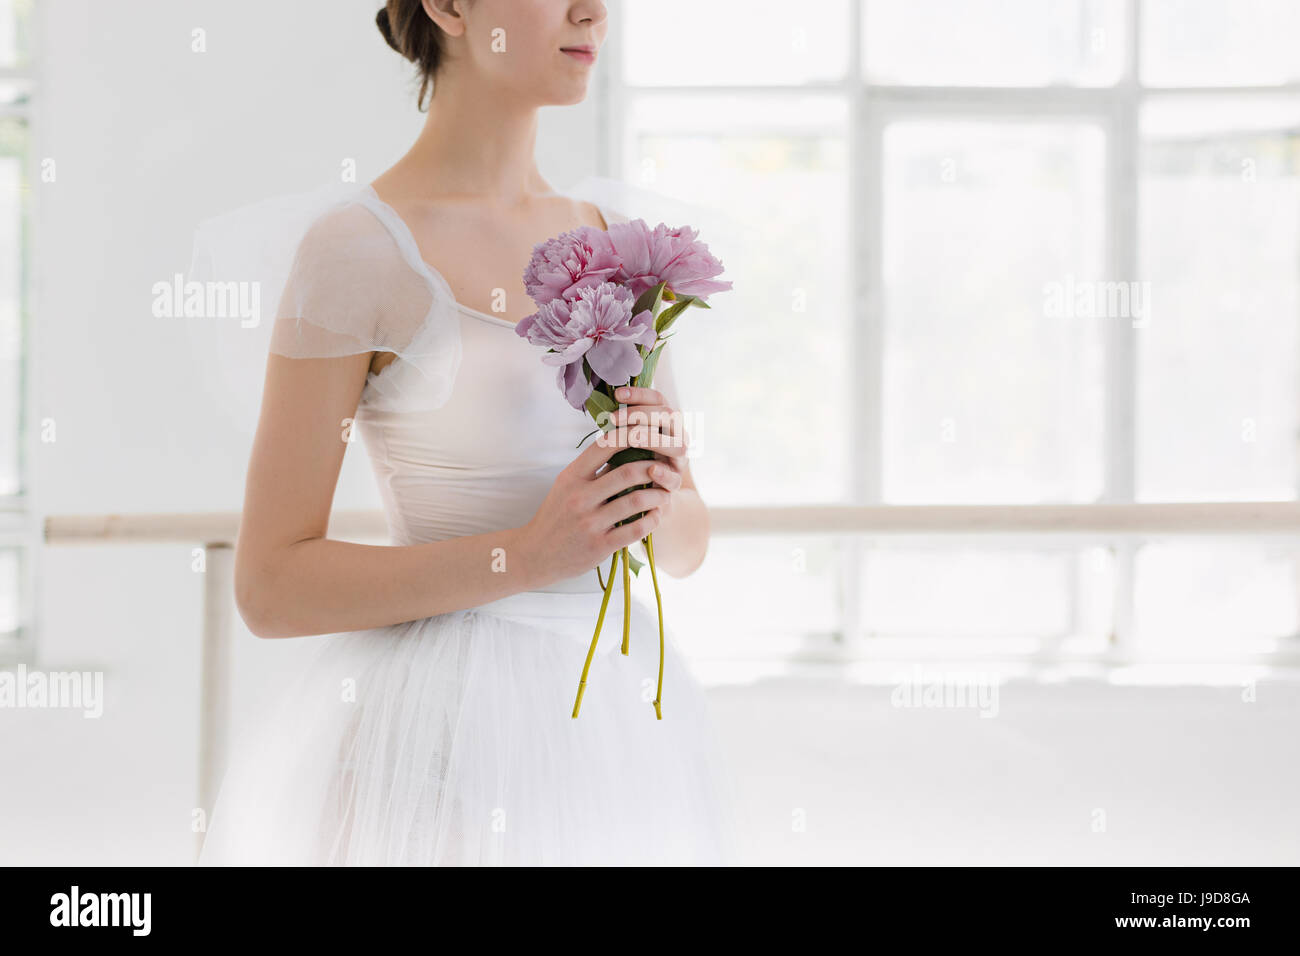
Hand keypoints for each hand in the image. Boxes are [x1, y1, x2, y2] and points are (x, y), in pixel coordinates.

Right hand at [517, 402, 682, 582]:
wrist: (536, 554)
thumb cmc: (556, 515)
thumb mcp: (566, 486)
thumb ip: (592, 469)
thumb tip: (623, 445)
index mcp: (572, 477)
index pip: (605, 446)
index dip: (631, 436)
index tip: (649, 436)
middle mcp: (580, 497)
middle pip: (627, 472)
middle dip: (653, 468)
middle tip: (665, 469)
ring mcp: (589, 523)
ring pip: (635, 501)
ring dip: (658, 495)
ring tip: (666, 493)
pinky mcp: (599, 546)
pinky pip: (635, 530)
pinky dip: (652, 520)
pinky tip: (657, 516)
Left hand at [604, 384, 689, 514]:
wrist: (643, 499)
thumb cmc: (627, 464)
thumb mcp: (621, 442)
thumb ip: (618, 426)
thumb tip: (597, 402)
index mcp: (664, 423)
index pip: (658, 400)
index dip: (641, 394)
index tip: (617, 394)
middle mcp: (676, 438)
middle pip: (669, 416)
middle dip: (641, 414)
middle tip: (612, 418)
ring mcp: (678, 462)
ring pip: (678, 445)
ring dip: (654, 440)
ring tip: (632, 438)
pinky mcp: (675, 485)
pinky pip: (674, 478)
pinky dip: (664, 473)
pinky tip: (651, 469)